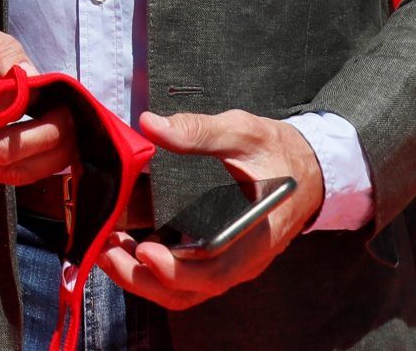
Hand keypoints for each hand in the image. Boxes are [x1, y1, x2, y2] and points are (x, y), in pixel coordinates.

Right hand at [0, 14, 76, 183]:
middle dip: (45, 136)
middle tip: (68, 114)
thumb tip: (33, 76)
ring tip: (70, 133)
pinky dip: (39, 166)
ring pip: (7, 171)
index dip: (13, 108)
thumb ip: (0, 48)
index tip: (38, 90)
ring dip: (48, 157)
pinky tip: (55, 149)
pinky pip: (7, 178)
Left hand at [98, 110, 325, 309]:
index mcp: (255, 235)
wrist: (309, 168)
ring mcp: (230, 263)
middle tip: (106, 252)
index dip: (175, 268)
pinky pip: (184, 278)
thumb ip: (198, 130)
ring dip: (143, 277)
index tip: (142, 249)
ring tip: (107, 250)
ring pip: (184, 291)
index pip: (214, 270)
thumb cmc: (278, 151)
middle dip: (144, 278)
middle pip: (191, 289)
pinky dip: (152, 269)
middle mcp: (242, 260)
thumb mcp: (242, 131)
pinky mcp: (218, 258)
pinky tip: (124, 244)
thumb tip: (150, 125)